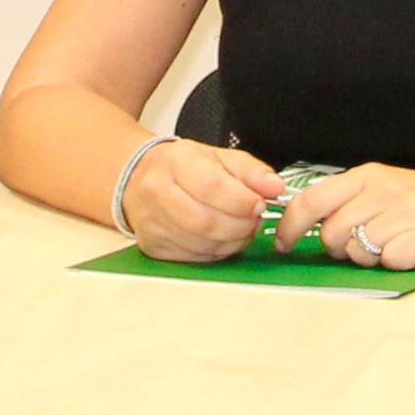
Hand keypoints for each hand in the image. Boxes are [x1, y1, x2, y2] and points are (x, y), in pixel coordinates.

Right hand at [119, 134, 284, 261]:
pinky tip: (222, 238)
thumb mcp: (219, 157)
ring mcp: (152, 222)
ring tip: (241, 229)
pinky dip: (217, 252)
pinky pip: (194, 257)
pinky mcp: (153, 246)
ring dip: (232, 241)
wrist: (138, 177)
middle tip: (254, 220)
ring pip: (202, 243)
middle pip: (207, 221)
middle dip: (241, 226)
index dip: (243, 201)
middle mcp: (157, 192)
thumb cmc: (183, 167)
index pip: (212, 187)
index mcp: (175, 162)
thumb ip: (252, 171)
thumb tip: (276, 188)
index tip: (260, 204)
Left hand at [264, 161, 414, 271]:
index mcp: (367, 176)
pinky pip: (387, 262)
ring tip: (391, 244)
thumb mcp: (383, 188)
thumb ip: (347, 201)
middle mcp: (382, 190)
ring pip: (357, 250)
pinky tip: (410, 250)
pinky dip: (394, 263)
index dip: (291, 225)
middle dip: (338, 248)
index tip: (285, 243)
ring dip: (368, 257)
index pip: (312, 199)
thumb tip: (303, 223)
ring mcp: (403, 214)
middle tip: (360, 245)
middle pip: (332, 232)